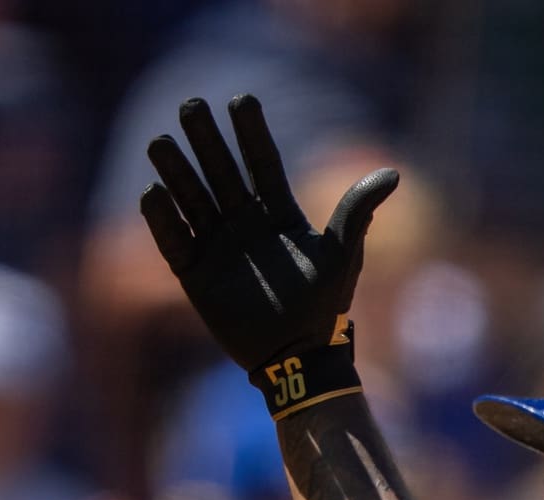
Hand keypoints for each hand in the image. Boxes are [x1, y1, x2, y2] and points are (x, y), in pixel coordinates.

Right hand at [138, 94, 397, 397]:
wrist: (298, 356)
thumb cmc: (324, 305)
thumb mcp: (342, 254)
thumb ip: (357, 211)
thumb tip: (392, 173)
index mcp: (277, 212)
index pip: (261, 162)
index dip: (251, 132)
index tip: (241, 100)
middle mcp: (243, 222)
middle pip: (220, 172)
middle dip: (206, 140)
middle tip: (191, 105)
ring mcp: (217, 246)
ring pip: (192, 200)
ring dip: (176, 172)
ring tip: (159, 143)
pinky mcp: (195, 275)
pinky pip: (173, 243)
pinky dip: (162, 221)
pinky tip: (151, 194)